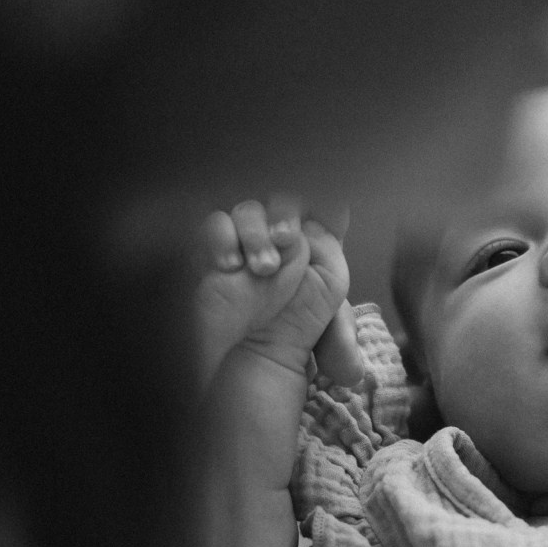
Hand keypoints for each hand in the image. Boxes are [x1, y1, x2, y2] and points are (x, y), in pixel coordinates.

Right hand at [193, 197, 357, 383]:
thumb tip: (304, 222)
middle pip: (283, 196)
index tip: (318, 214)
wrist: (258, 351)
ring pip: (248, 208)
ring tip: (262, 269)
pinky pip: (216, 222)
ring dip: (256, 233)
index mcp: (315, 235)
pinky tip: (232, 266)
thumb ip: (326, 244)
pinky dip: (224, 238)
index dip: (321, 199)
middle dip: (284, 212)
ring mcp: (248, 238)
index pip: (321, 198)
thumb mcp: (331, 282)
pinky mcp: (218, 248)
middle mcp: (281, 230)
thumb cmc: (298, 319)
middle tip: (284, 238)